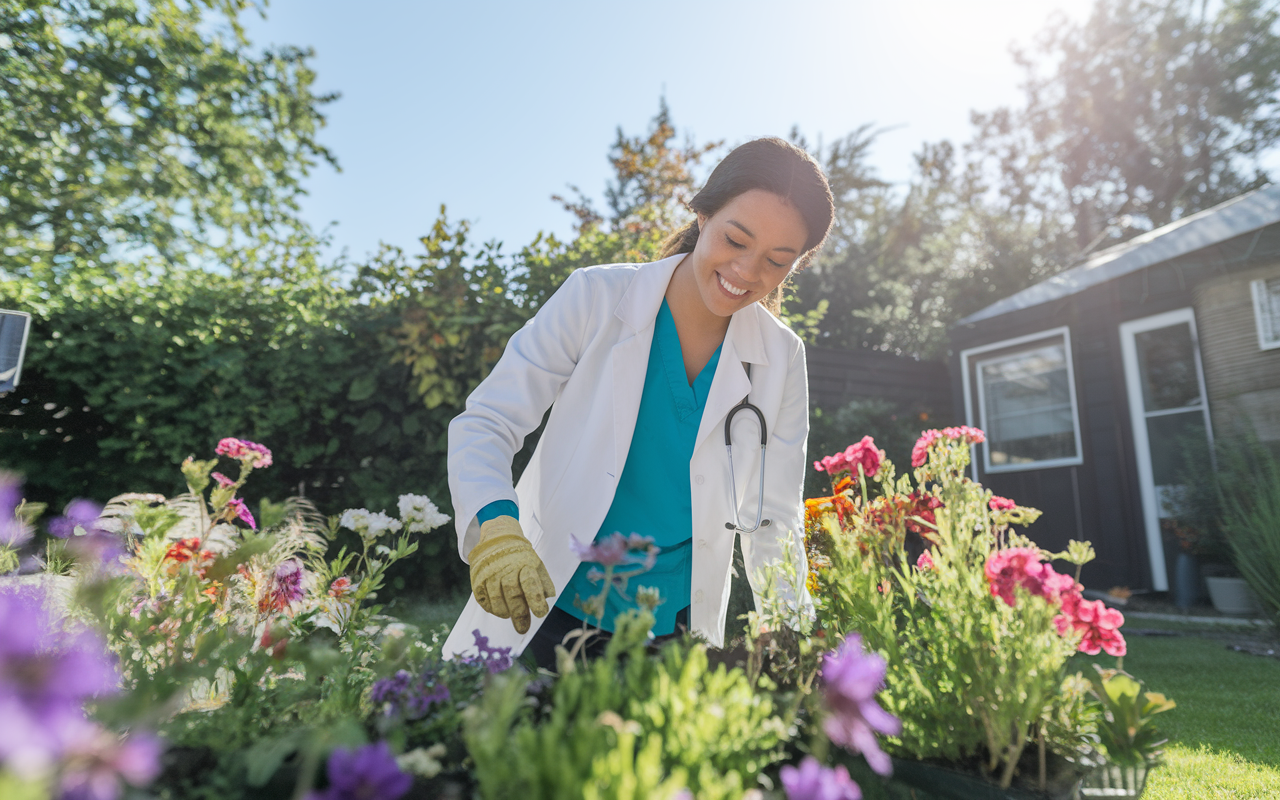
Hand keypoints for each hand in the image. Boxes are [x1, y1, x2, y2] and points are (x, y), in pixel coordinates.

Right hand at [467, 516, 555, 633]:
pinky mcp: (477, 579)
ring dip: (504, 612)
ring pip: (496, 599)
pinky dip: (491, 608)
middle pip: (512, 594)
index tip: (541, 613)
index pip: (530, 583)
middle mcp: (505, 568)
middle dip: (519, 614)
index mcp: (524, 563)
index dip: (536, 599)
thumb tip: (548, 598)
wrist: (497, 538)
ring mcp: (489, 574)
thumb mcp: (535, 563)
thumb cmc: (520, 556)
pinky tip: (499, 610)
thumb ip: (543, 581)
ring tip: (510, 616)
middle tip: (523, 629)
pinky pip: (483, 599)